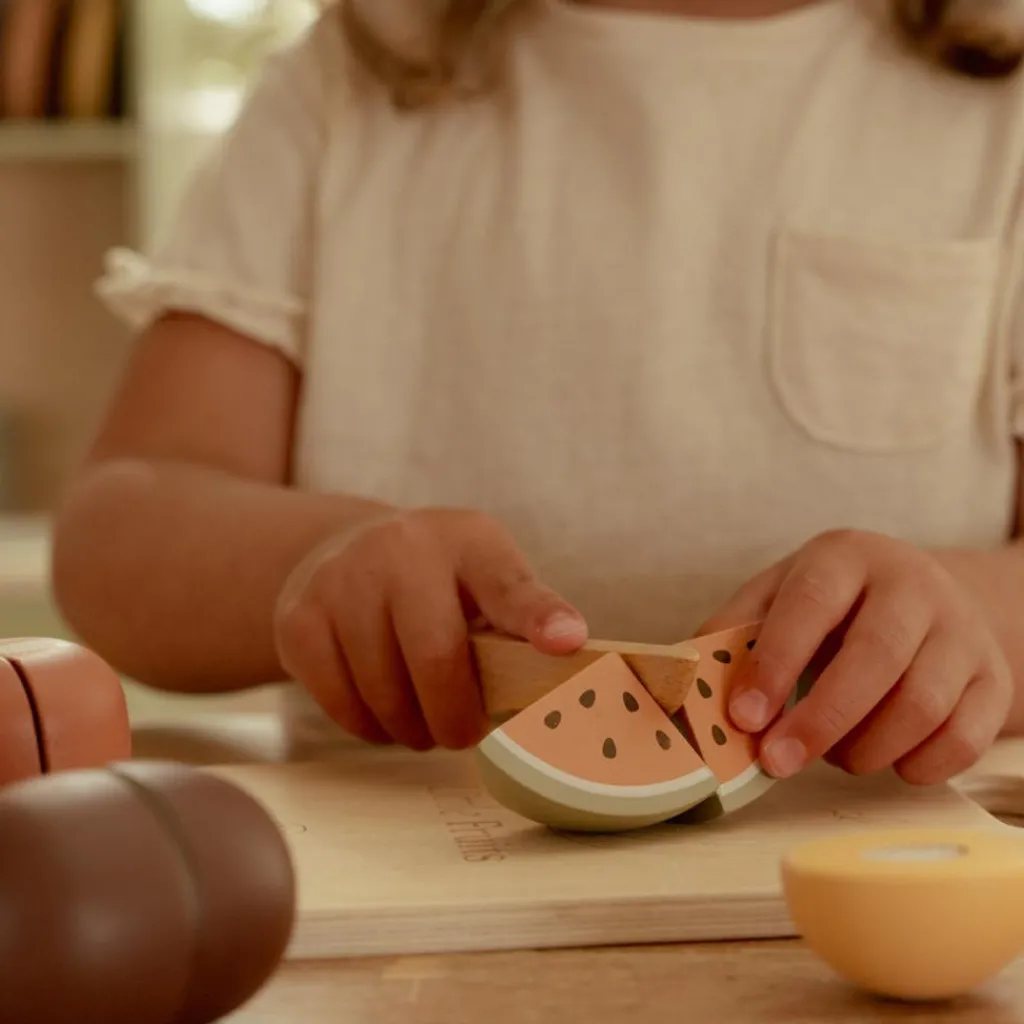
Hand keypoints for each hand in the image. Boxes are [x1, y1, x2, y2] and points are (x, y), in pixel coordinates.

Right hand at [272, 508, 587, 750]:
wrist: (344, 552)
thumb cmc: (437, 582)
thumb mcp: (486, 579)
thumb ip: (521, 618)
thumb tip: (569, 654)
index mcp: (467, 540)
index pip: (508, 583)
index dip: (538, 617)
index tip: (566, 642)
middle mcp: (400, 548)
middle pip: (436, 657)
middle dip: (454, 717)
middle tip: (461, 733)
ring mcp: (341, 579)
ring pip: (383, 692)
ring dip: (410, 728)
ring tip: (420, 718)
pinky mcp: (298, 618)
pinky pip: (340, 704)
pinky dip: (368, 726)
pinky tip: (380, 707)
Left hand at [698, 529, 1011, 784]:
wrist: (928, 595)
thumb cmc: (834, 603)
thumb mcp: (778, 595)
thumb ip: (735, 631)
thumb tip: (684, 679)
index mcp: (846, 558)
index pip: (810, 605)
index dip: (775, 664)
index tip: (744, 716)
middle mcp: (912, 585)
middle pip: (875, 659)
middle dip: (820, 721)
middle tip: (776, 761)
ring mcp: (962, 631)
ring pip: (922, 705)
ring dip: (865, 749)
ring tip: (832, 755)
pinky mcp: (994, 679)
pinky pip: (964, 739)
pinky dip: (916, 765)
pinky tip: (883, 760)